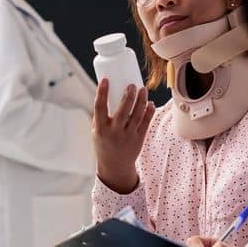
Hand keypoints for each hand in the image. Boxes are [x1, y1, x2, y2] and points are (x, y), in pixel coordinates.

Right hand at [92, 79, 151, 193]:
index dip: (102, 92)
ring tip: (143, 89)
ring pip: (137, 115)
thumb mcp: (97, 131)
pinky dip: (149, 112)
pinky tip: (150, 103)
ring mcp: (128, 136)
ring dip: (141, 101)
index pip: (100, 107)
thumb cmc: (104, 143)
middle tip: (132, 85)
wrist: (115, 166)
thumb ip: (102, 115)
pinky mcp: (139, 139)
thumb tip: (109, 92)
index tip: (105, 80)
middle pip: (123, 110)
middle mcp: (114, 132)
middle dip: (128, 96)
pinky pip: (145, 123)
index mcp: (100, 129)